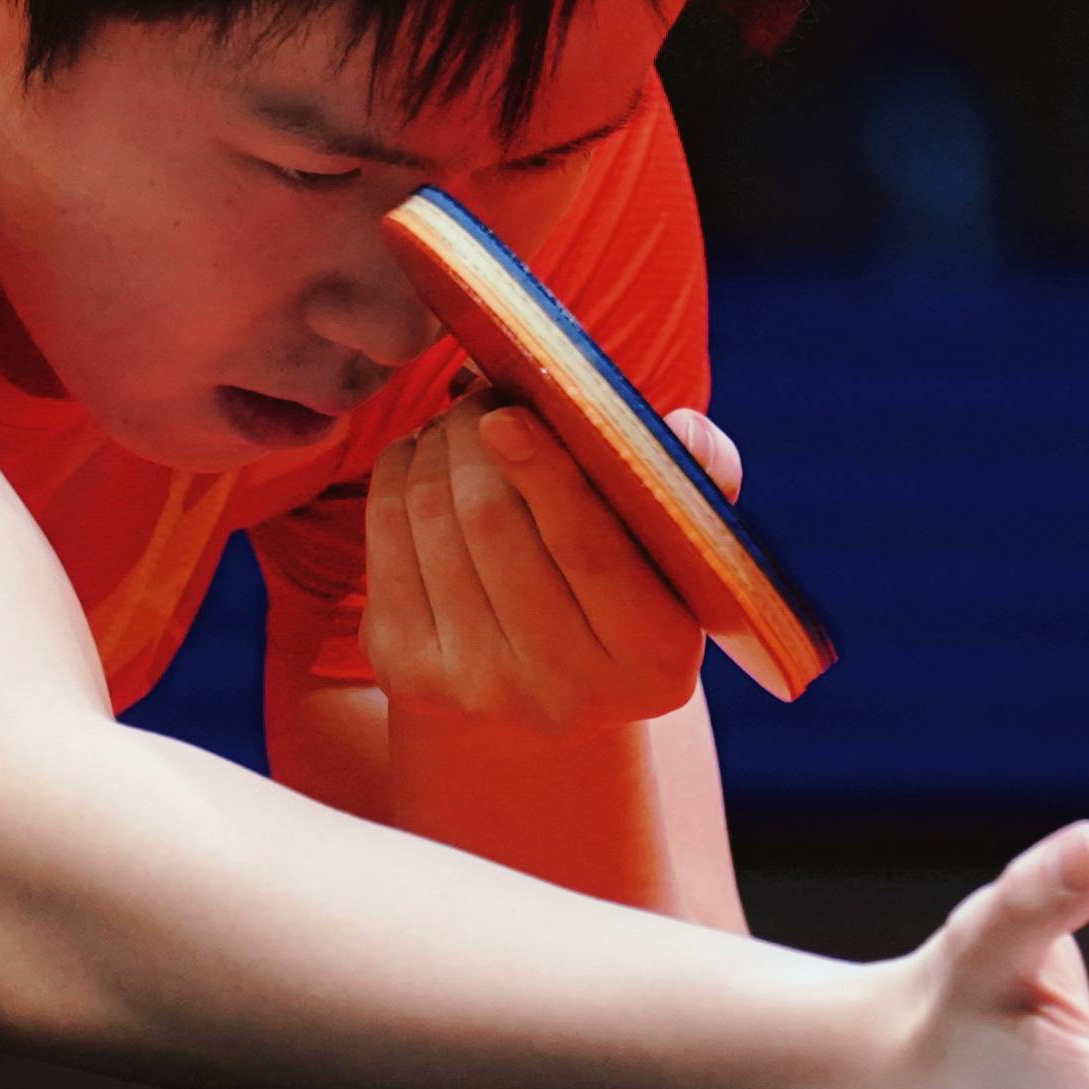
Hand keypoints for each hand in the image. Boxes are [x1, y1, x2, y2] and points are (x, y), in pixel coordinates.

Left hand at [359, 394, 741, 734]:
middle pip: (494, 524)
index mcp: (655, 660)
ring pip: (433, 523)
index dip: (545, 473)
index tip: (508, 412)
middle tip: (488, 394)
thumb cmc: (635, 587)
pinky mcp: (405, 673)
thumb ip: (702, 482)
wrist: (552, 695)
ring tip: (462, 422)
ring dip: (437, 446)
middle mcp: (564, 693)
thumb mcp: (686, 549)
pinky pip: (385, 541)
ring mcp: (476, 691)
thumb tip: (681, 430)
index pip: (591, 551)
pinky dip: (398, 477)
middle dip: (477, 436)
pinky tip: (423, 457)